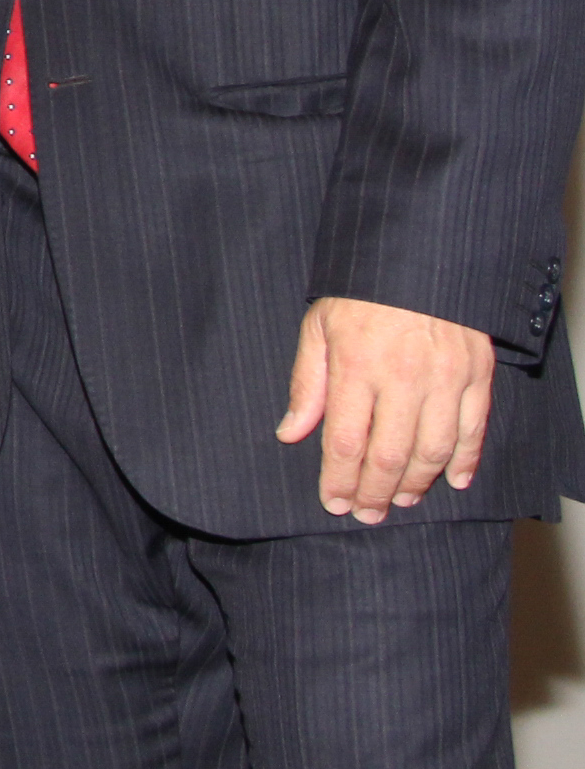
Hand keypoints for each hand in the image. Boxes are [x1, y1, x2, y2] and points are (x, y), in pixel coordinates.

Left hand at [278, 296, 495, 523]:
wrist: (419, 254)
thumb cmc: (360, 293)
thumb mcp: (318, 327)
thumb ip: (306, 384)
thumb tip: (290, 434)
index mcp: (356, 366)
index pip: (345, 441)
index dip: (338, 479)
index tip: (332, 502)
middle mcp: (402, 378)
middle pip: (389, 455)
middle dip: (375, 492)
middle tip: (366, 514)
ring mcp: (445, 378)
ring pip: (433, 450)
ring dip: (416, 484)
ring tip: (400, 501)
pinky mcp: (477, 374)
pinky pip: (474, 429)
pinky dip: (465, 460)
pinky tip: (452, 481)